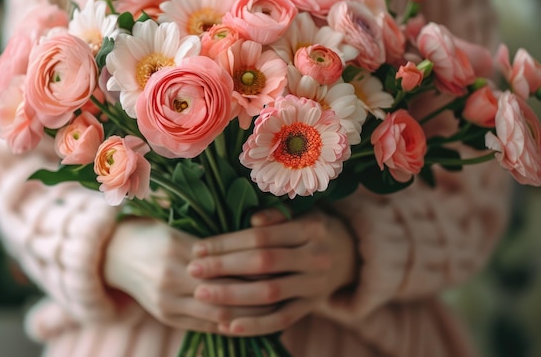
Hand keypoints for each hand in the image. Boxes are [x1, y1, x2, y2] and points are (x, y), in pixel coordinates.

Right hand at [103, 218, 272, 332]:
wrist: (113, 257)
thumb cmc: (153, 235)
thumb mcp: (178, 229)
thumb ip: (210, 242)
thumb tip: (253, 245)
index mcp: (176, 247)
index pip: (224, 260)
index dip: (253, 264)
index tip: (279, 262)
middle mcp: (170, 276)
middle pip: (224, 289)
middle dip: (257, 292)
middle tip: (285, 287)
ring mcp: (166, 301)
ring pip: (217, 312)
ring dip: (249, 314)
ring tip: (275, 307)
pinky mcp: (166, 316)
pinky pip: (204, 325)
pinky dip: (230, 325)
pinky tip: (251, 322)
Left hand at [187, 208, 357, 335]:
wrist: (348, 255)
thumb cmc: (311, 228)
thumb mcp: (301, 213)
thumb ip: (276, 215)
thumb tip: (253, 220)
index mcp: (311, 228)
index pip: (262, 237)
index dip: (228, 243)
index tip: (198, 248)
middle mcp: (316, 257)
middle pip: (263, 264)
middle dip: (224, 268)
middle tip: (192, 271)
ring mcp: (315, 285)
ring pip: (270, 294)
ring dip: (233, 297)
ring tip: (202, 296)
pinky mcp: (312, 307)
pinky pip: (282, 319)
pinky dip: (256, 325)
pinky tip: (229, 327)